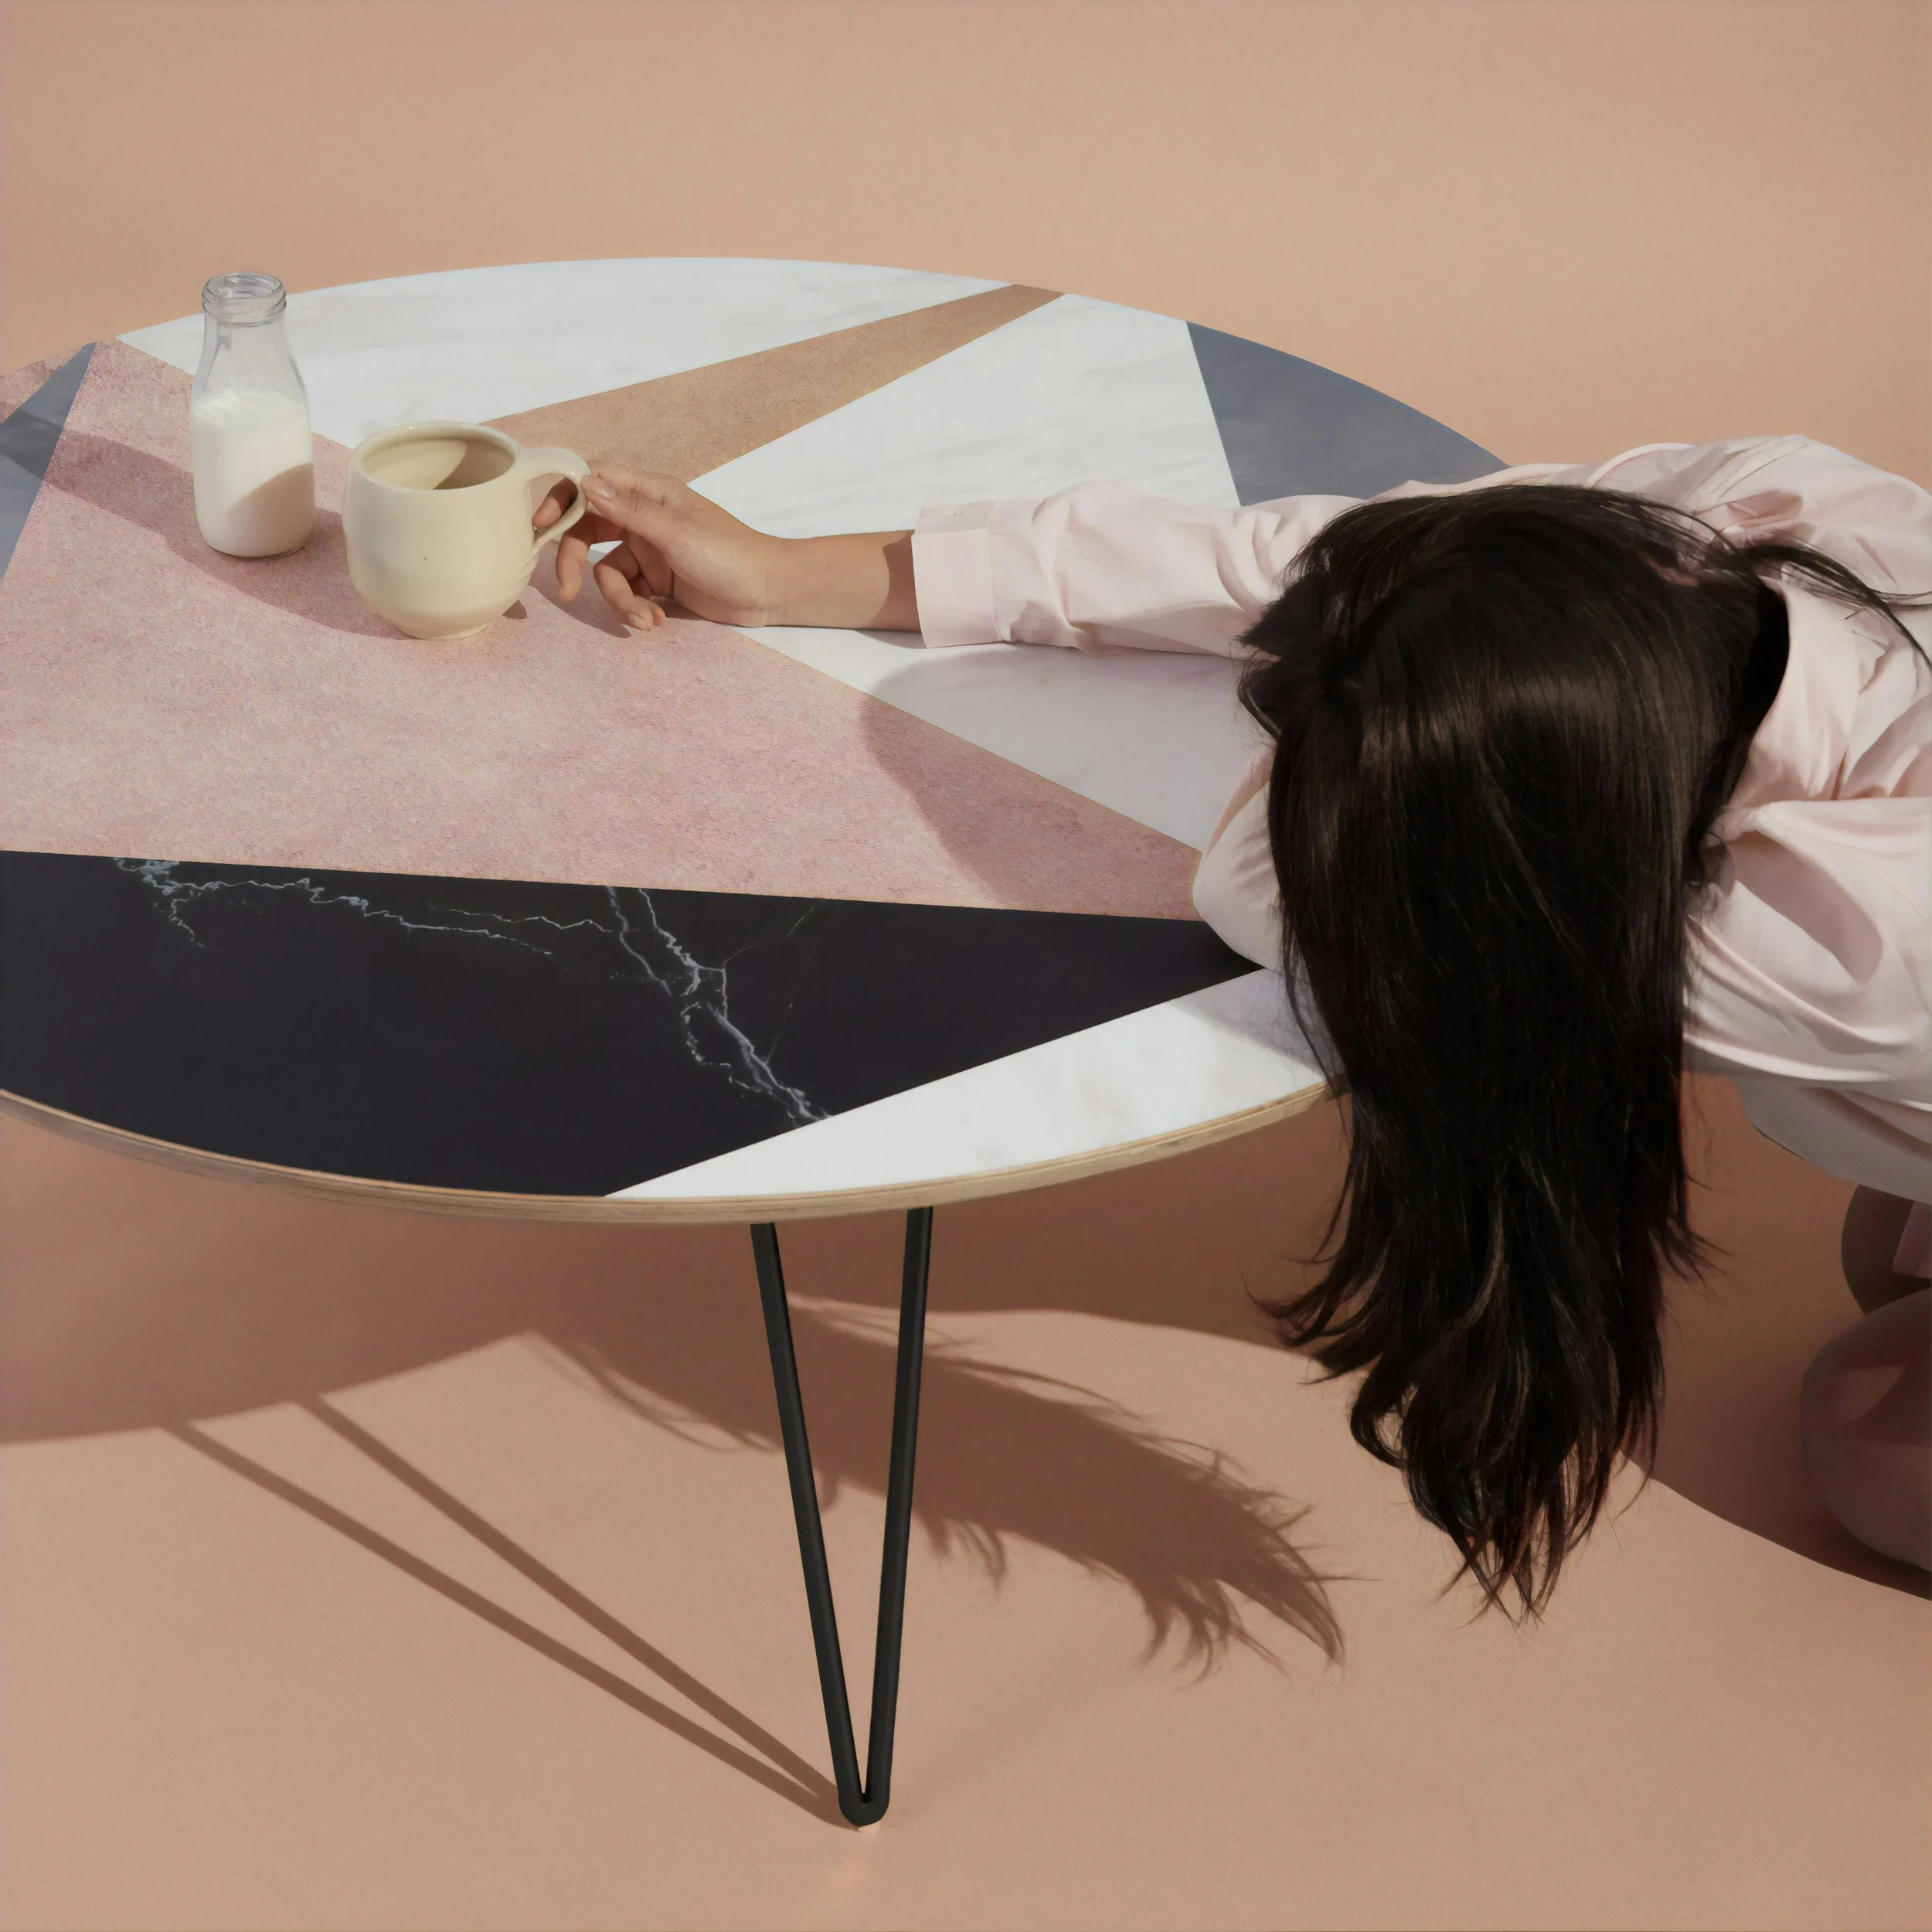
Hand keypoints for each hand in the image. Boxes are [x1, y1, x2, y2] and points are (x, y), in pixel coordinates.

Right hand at [532, 465, 786, 630]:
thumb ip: (629, 510)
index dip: (562, 497)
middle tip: (568, 593)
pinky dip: (636, 610)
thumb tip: (584, 483)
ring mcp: (649, 551)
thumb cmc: (731, 554)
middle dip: (575, 562)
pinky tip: (656, 622)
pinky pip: (627, 593)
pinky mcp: (656, 582)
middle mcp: (644, 517)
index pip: (591, 480)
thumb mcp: (677, 532)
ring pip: (607, 572)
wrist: (769, 593)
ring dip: (620, 600)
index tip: (541, 525)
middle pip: (586, 531)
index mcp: (649, 492)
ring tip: (646, 620)